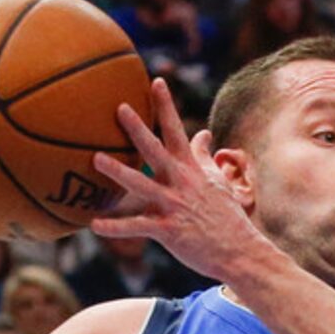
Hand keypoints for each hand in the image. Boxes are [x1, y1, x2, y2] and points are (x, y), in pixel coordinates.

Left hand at [91, 78, 266, 280]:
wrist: (241, 252)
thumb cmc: (227, 217)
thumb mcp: (218, 182)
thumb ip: (204, 156)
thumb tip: (203, 133)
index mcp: (191, 170)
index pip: (178, 131)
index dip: (166, 106)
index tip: (155, 81)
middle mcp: (182, 183)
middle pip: (156, 151)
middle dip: (138, 129)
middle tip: (120, 108)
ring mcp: (174, 206)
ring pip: (142, 185)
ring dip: (118, 172)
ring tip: (95, 159)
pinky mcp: (169, 230)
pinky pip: (138, 227)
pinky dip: (115, 227)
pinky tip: (93, 225)